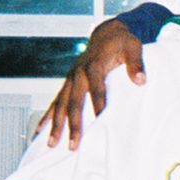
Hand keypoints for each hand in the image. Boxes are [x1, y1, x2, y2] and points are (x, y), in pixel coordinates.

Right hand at [40, 20, 145, 149]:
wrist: (107, 34)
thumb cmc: (122, 42)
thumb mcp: (133, 47)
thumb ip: (136, 63)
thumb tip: (140, 80)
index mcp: (94, 65)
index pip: (97, 88)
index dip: (98, 104)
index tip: (100, 121)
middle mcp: (78, 74)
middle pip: (74, 102)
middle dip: (73, 124)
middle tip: (73, 145)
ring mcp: (70, 79)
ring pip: (61, 105)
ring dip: (56, 125)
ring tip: (51, 144)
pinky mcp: (68, 84)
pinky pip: (55, 102)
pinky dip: (47, 116)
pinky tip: (39, 131)